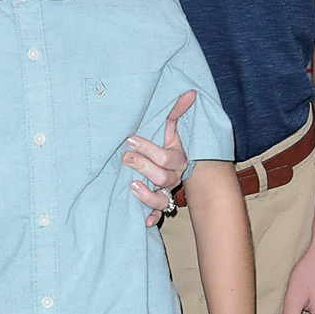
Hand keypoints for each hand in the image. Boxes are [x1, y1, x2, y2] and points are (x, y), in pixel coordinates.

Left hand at [123, 90, 194, 227]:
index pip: (166, 157)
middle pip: (162, 177)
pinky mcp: (158, 202)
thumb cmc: (168, 143)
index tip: (130, 138)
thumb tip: (189, 92)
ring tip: (132, 185)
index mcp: (178, 158)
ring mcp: (166, 191)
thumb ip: (177, 111)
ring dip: (147, 195)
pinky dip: (152, 217)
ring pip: (162, 199)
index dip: (149, 149)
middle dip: (143, 166)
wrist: (175, 164)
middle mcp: (174, 177)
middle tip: (125, 156)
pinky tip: (144, 221)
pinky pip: (158, 213)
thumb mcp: (171, 128)